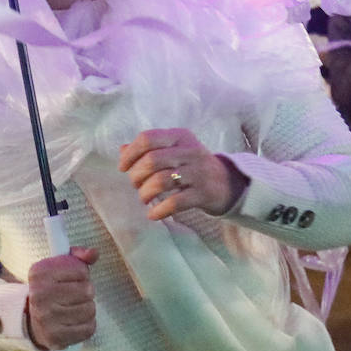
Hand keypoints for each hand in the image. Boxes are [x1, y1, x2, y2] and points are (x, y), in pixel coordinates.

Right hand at [25, 246, 97, 350]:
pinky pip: (89, 329)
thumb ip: (78, 257)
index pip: (81, 270)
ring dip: (87, 308)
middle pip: (87, 290)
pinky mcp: (55, 338)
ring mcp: (46, 318)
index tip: (71, 279)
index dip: (82, 274)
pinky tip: (75, 321)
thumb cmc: (52, 288)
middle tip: (73, 295)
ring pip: (90, 310)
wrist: (33, 318)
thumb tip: (94, 253)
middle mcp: (40, 295)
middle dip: (86, 292)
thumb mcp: (60, 267)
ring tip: (74, 307)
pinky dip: (87, 325)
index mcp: (40, 272)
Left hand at [118, 128, 248, 220]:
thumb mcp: (174, 150)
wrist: (227, 183)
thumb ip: (149, 149)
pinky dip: (159, 210)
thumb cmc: (192, 166)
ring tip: (144, 199)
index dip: (130, 154)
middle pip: (152, 160)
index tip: (123, 168)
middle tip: (136, 185)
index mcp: (179, 136)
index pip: (147, 138)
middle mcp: (189, 151)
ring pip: (161, 181)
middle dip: (136, 176)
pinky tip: (153, 214)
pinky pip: (175, 202)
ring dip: (145, 193)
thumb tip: (122, 150)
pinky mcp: (203, 193)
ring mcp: (198, 172)